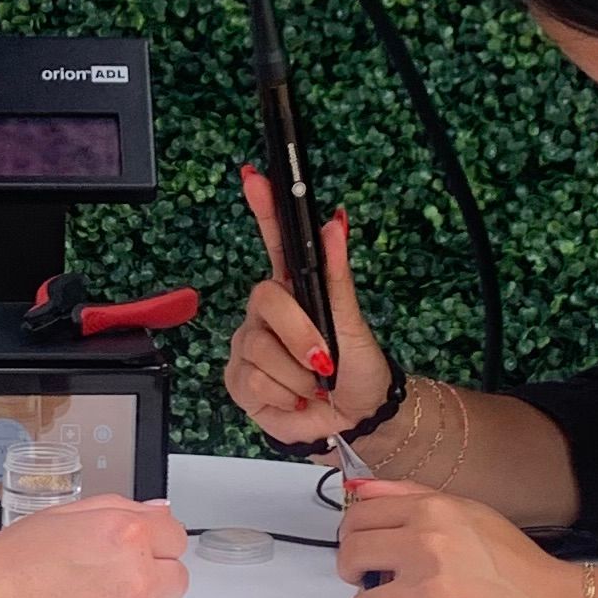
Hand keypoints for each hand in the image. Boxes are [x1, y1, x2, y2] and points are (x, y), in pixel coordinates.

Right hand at [0, 496, 190, 597]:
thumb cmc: (6, 569)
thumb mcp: (61, 516)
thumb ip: (120, 509)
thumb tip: (159, 512)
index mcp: (125, 534)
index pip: (176, 537)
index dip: (153, 543)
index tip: (136, 551)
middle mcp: (137, 578)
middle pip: (176, 578)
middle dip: (149, 576)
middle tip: (104, 581)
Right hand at [227, 168, 388, 449]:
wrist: (356, 421)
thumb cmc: (358, 370)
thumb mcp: (353, 324)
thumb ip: (337, 276)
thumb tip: (335, 225)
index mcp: (294, 290)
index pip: (275, 241)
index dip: (264, 208)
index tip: (255, 177)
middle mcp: (266, 314)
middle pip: (265, 299)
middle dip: (299, 333)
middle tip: (324, 358)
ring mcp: (249, 346)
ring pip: (260, 349)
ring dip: (297, 375)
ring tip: (313, 384)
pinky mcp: (239, 380)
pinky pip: (253, 381)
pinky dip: (283, 396)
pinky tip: (295, 398)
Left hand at [337, 482, 572, 597]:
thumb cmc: (521, 568)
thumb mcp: (471, 513)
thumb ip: (413, 498)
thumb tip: (362, 489)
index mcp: (434, 511)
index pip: (358, 515)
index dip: (351, 538)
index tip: (360, 552)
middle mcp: (428, 545)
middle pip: (349, 557)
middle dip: (352, 576)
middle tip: (370, 586)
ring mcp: (432, 592)